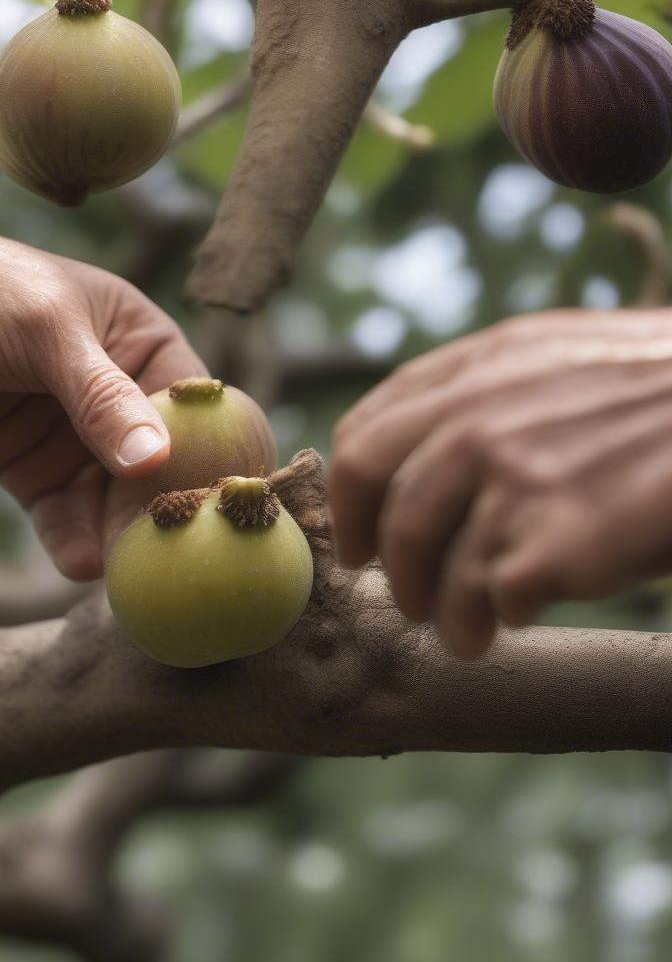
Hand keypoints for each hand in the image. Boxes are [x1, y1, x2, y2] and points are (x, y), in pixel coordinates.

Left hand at [0, 209, 205, 580]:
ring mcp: (70, 433)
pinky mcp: (27, 466)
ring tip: (119, 569)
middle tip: (164, 552)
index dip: (205, 452)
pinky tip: (79, 563)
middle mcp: (114, 391)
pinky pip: (60, 512)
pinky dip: (71, 538)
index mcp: (137, 339)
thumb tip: (155, 461)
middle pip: (155, 461)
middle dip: (157, 504)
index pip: (190, 405)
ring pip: (109, 496)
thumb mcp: (46, 333)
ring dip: (115, 531)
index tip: (210, 502)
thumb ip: (101, 397)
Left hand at [328, 309, 671, 658]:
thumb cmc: (656, 393)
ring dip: (437, 612)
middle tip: (402, 596)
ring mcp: (512, 479)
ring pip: (428, 565)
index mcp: (473, 372)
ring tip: (461, 632)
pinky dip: (496, 620)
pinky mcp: (553, 542)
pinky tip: (514, 624)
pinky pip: (490, 599)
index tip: (358, 540)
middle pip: (384, 509)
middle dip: (384, 566)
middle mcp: (477, 421)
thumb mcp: (556, 355)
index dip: (348, 503)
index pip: (362, 439)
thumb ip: (478, 388)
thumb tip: (413, 447)